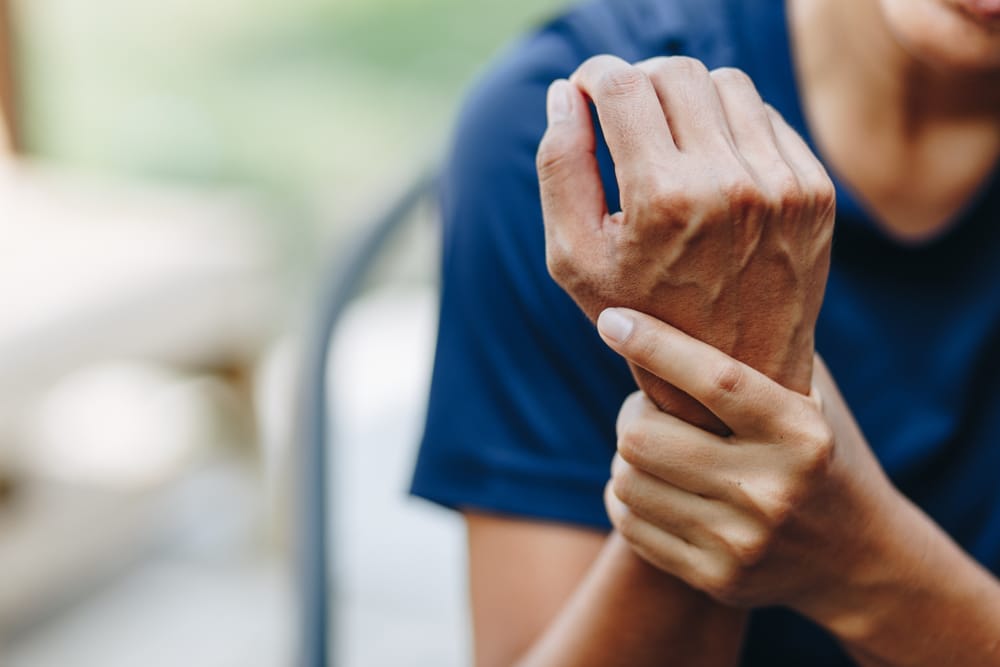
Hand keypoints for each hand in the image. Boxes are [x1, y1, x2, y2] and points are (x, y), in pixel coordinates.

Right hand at [537, 55, 835, 430]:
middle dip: (637, 82)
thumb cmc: (638, 314)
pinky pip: (765, 116)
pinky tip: (710, 165)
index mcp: (663, 200)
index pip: (620, 85)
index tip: (585, 94)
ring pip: (725, 82)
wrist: (734, 372)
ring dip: (686, 98)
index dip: (592, 78)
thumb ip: (559, 169)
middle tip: (622, 117)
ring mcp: (781, 185)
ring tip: (667, 140)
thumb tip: (563, 94)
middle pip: (673, 70)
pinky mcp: (814, 191)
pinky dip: (729, 125)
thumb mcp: (574, 258)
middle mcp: (729, 185)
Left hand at [597, 307, 918, 633]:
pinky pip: (628, 522)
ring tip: (655, 448)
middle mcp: (771, 491)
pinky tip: (654, 486)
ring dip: (627, 456)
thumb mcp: (814, 398)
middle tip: (649, 408)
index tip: (612, 319)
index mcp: (801, 434)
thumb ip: (767, 348)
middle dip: (632, 413)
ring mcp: (741, 542)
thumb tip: (700, 282)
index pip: (713, 380)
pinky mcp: (715, 577)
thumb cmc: (824, 456)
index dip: (654, 344)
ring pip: (626, 480)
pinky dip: (627, 496)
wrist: (860, 561)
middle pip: (641, 437)